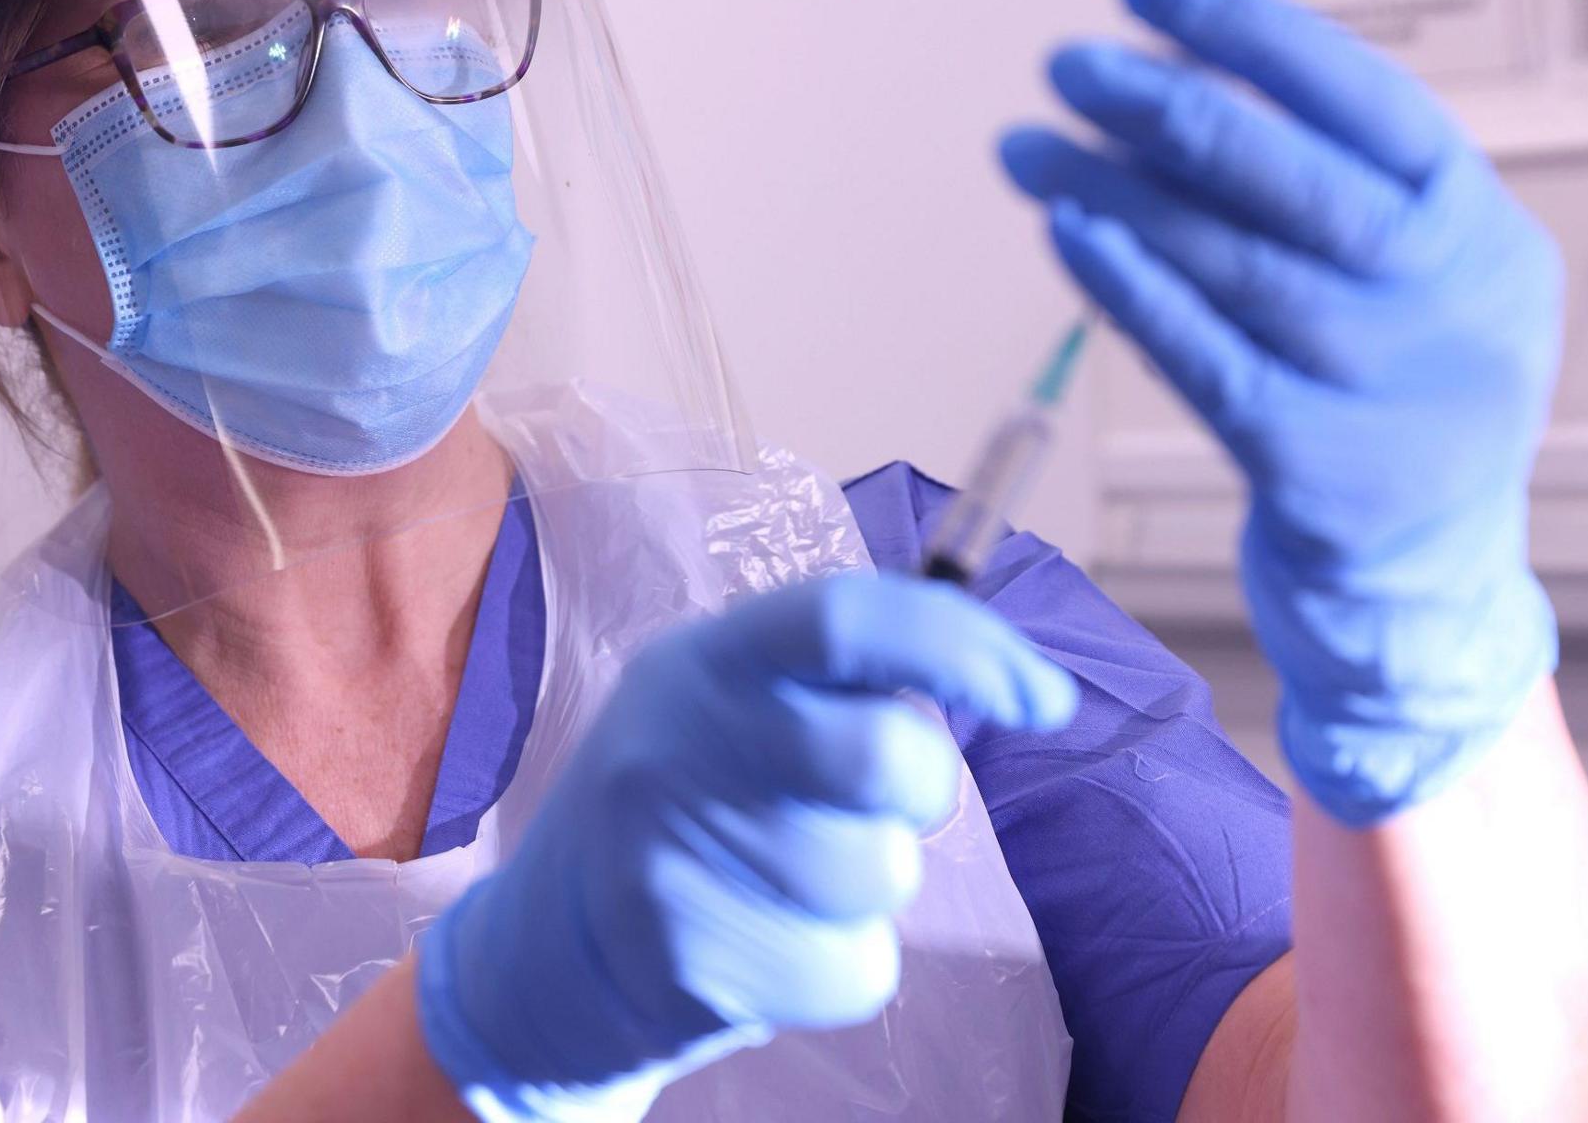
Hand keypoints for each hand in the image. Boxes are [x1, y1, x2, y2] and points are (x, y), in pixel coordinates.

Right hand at [416, 575, 1078, 1120]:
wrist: (546, 949)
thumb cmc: (683, 804)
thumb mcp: (729, 702)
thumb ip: (842, 676)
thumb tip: (1019, 681)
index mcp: (703, 660)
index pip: (846, 617)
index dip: (963, 646)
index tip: (1042, 696)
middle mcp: (678, 741)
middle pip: (886, 757)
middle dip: (920, 789)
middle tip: (874, 802)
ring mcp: (673, 852)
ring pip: (880, 874)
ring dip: (870, 886)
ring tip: (787, 877)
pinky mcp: (689, 957)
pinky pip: (857, 968)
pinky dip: (842, 966)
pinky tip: (770, 940)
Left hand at [1001, 0, 1560, 825]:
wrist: (1425, 584)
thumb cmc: (1388, 402)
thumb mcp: (1404, 284)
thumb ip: (1322, 197)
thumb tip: (1173, 92)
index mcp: (1474, 225)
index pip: (1365, 100)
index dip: (1252, 34)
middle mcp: (1448, 298)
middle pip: (1290, 179)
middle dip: (1166, 110)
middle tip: (1065, 67)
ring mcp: (1387, 387)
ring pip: (1230, 264)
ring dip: (1116, 195)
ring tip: (1025, 148)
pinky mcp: (1314, 466)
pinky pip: (1203, 358)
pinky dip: (1130, 289)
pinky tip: (1068, 232)